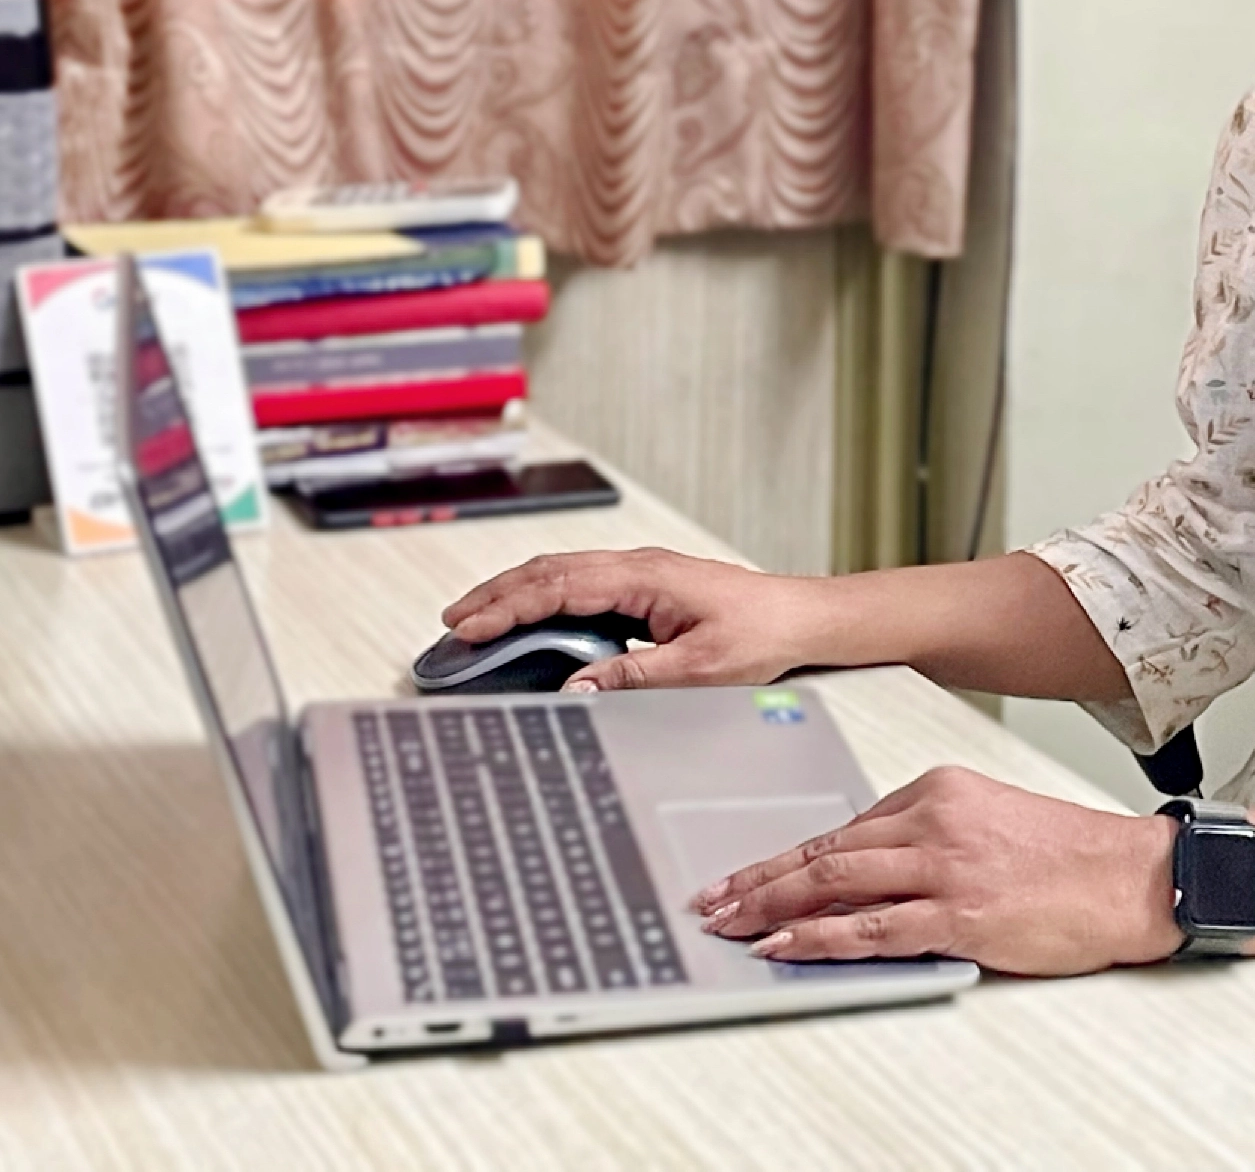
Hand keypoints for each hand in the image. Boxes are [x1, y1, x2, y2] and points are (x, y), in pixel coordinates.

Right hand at [440, 547, 836, 690]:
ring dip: (517, 592)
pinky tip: (529, 616)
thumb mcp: (697, 668)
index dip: (509, 608)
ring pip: (563, 574)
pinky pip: (582, 584)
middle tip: (453, 622)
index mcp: (644, 578)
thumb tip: (574, 687)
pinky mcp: (646, 587)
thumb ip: (633, 677)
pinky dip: (545, 597)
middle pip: (550, 572)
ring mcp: (641, 573)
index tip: (470, 628)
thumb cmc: (762, 635)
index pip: (559, 588)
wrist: (802, 618)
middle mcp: (637, 567)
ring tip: (476, 617)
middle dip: (497, 595)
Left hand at [690, 766, 1183, 974]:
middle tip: (713, 899)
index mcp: (941, 789)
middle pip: (826, 851)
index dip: (786, 854)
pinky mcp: (960, 914)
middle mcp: (936, 820)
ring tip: (731, 925)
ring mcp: (946, 867)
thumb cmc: (1070, 855)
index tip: (747, 873)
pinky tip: (788, 946)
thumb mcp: (990, 819)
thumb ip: (929, 835)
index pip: (844, 825)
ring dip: (773, 906)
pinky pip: (872, 928)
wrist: (1132, 877)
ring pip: (837, 883)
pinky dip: (821, 938)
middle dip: (760, 878)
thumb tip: (866, 869)